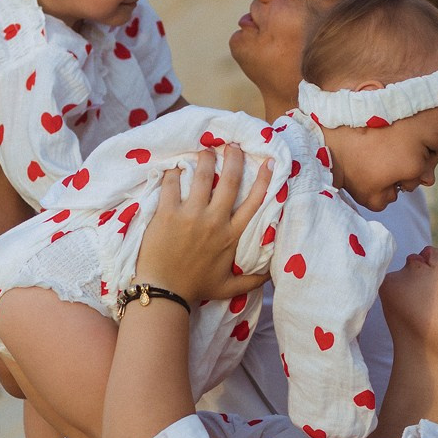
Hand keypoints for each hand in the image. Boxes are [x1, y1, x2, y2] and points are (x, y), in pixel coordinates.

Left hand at [135, 147, 270, 303]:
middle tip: (232, 146)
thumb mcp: (230, 287)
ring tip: (205, 150)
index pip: (254, 202)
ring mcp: (191, 215)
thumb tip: (274, 274)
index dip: (264, 179)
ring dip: (205, 158)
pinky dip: (174, 172)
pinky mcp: (168, 214)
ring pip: (202, 176)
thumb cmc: (196, 287)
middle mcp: (215, 221)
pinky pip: (172, 183)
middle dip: (233, 158)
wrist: (164, 292)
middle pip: (230, 180)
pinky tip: (175, 167)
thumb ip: (254, 280)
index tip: (268, 162)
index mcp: (232, 236)